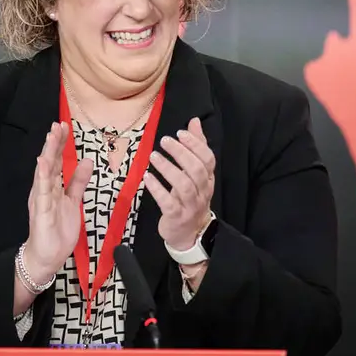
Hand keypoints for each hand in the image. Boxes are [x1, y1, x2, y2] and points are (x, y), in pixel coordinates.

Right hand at [24, 122, 92, 282]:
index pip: (57, 162)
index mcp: (52, 187)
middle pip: (50, 162)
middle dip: (54, 143)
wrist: (47, 256)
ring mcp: (42, 199)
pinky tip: (43, 163)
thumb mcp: (72, 201)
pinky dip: (42, 176)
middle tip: (58, 125)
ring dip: (48, 154)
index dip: (60, 144)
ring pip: (45, 172)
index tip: (65, 127)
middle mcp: (45, 190)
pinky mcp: (42, 211)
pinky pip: (43, 191)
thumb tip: (87, 161)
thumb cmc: (57, 230)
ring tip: (51, 137)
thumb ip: (78, 182)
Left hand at [144, 117, 215, 250]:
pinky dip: (158, 189)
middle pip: (196, 170)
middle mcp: (203, 192)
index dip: (196, 145)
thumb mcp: (195, 174)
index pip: (208, 159)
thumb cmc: (190, 198)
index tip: (180, 133)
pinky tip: (147, 177)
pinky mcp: (176, 217)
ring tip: (154, 156)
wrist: (190, 234)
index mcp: (208, 179)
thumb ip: (196, 147)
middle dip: (181, 153)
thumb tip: (194, 121)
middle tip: (164, 141)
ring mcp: (190, 206)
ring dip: (168, 169)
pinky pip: (168, 203)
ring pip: (184, 185)